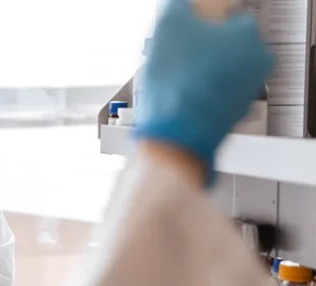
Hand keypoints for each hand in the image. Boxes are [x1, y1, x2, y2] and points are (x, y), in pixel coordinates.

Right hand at [134, 0, 274, 185]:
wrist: (176, 136)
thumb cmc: (178, 86)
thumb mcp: (168, 26)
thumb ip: (176, 6)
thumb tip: (176, 6)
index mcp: (248, 36)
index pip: (221, 14)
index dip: (194, 21)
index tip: (178, 30)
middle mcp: (255, 64)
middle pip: (218, 43)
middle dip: (193, 46)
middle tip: (169, 51)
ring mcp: (244, 91)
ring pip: (215, 69)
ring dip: (192, 69)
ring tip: (167, 75)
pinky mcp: (230, 114)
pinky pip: (211, 93)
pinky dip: (194, 91)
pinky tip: (175, 95)